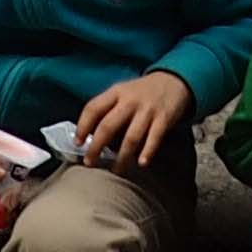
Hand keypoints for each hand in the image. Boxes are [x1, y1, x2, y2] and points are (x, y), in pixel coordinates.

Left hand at [75, 70, 194, 167]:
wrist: (174, 80)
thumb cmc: (142, 92)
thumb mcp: (122, 92)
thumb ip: (108, 109)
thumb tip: (89, 135)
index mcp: (116, 92)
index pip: (93, 108)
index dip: (83, 126)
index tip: (77, 143)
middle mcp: (130, 100)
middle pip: (108, 126)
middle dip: (96, 147)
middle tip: (90, 162)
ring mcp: (147, 110)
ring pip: (131, 137)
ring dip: (122, 157)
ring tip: (116, 170)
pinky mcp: (164, 118)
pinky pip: (154, 138)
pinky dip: (147, 152)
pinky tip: (141, 163)